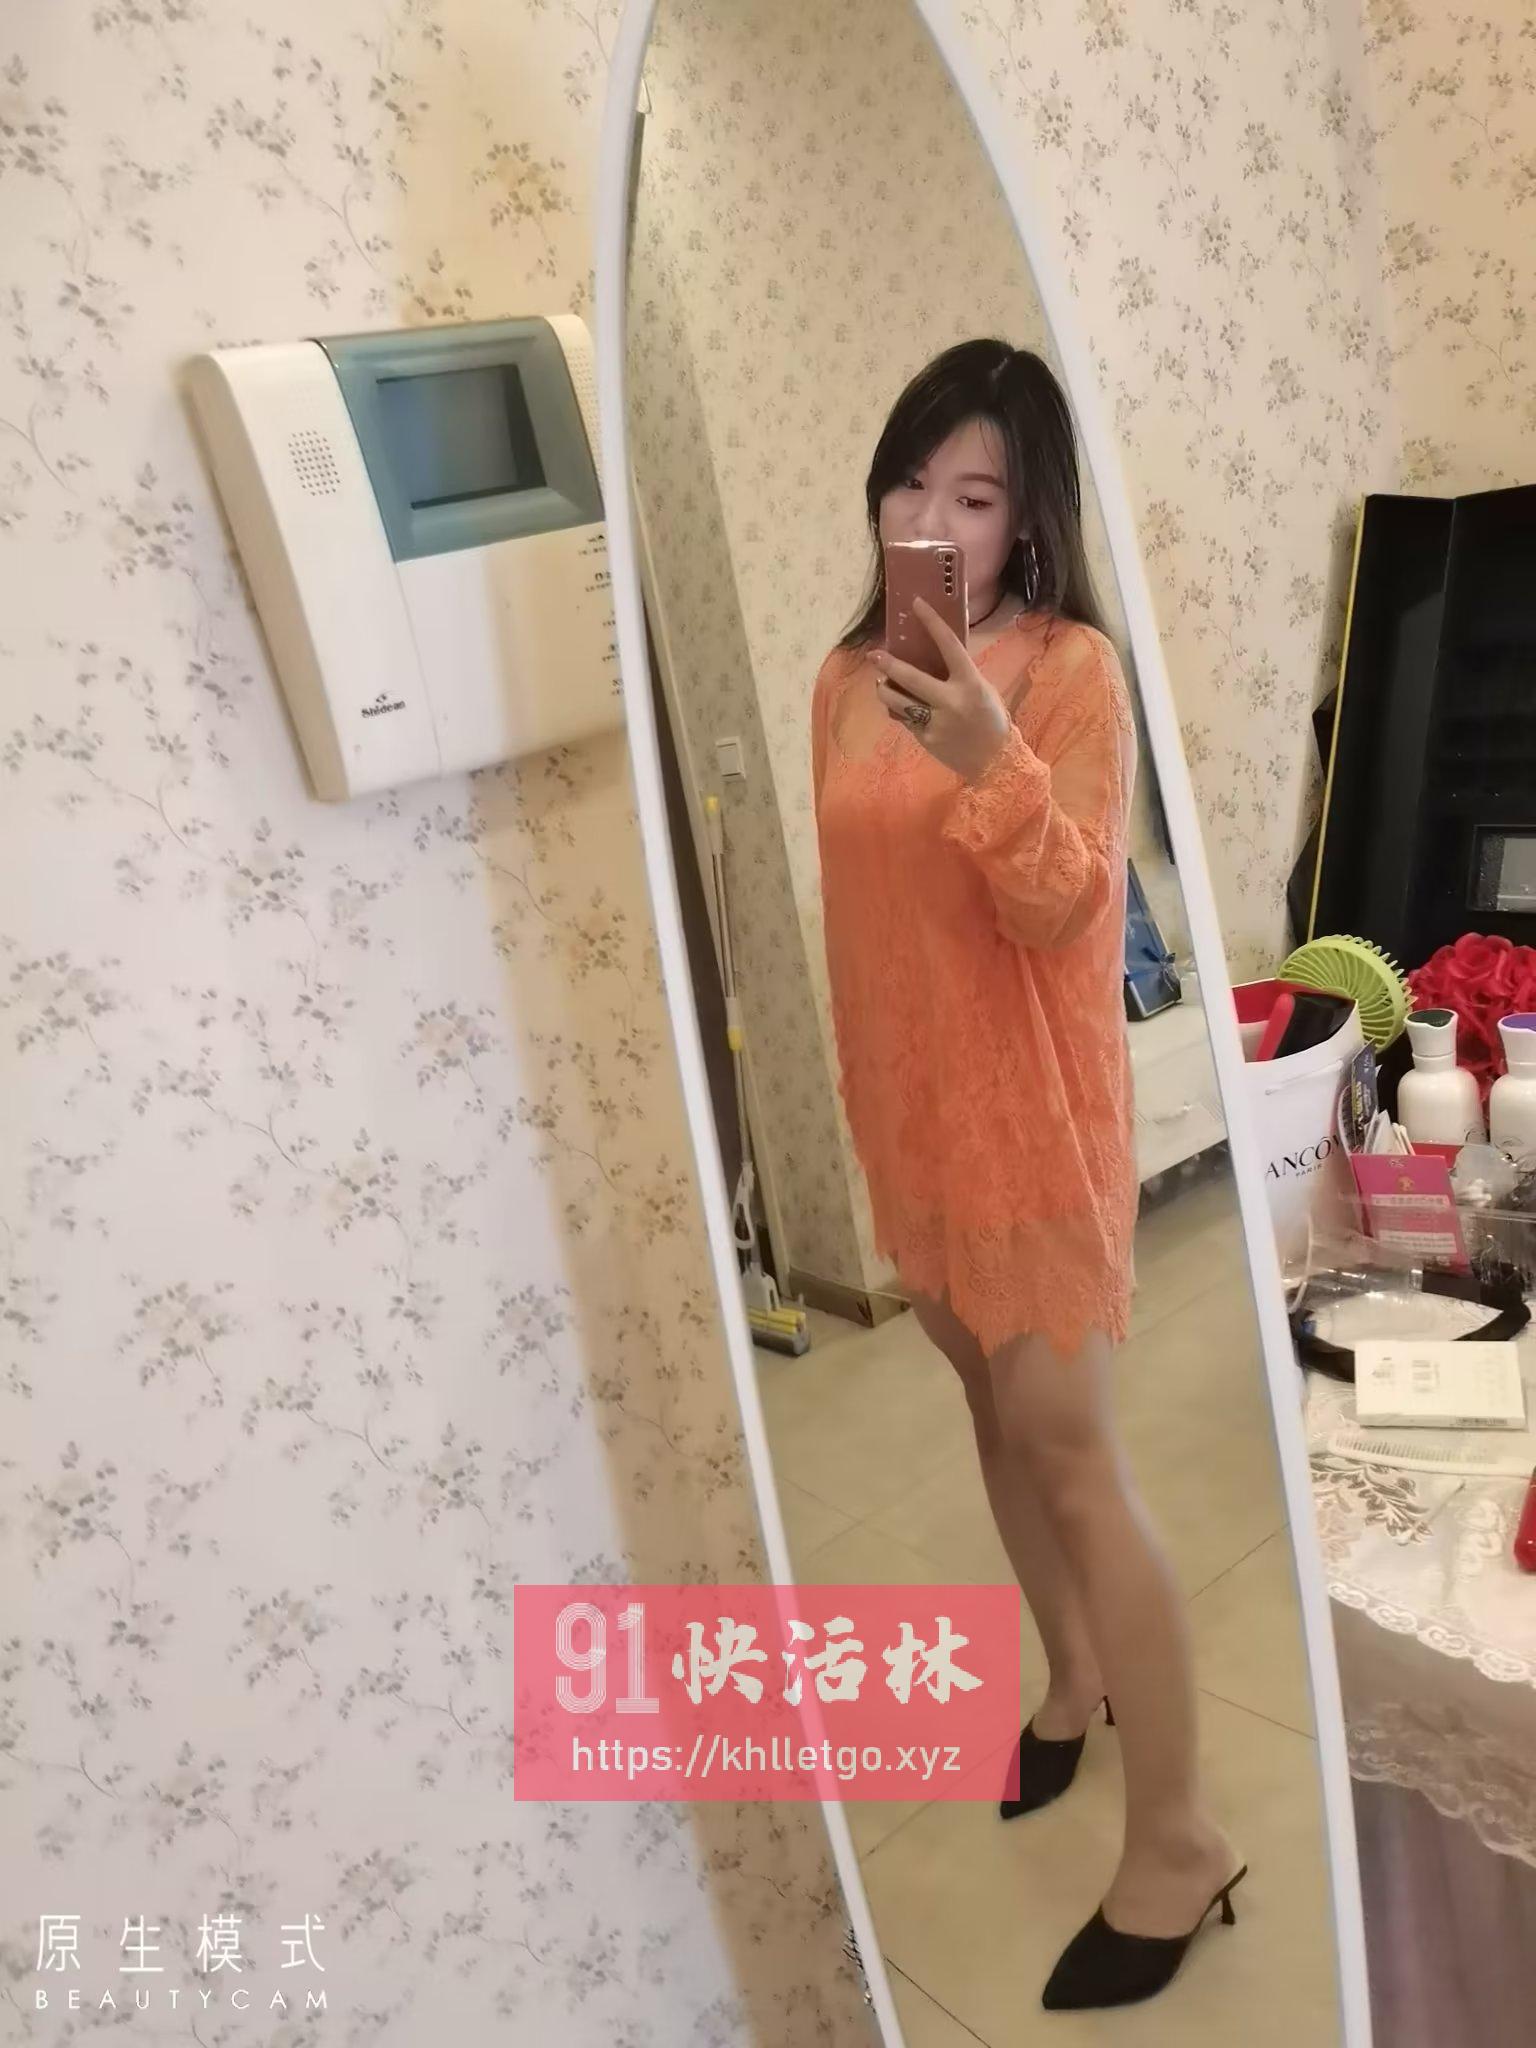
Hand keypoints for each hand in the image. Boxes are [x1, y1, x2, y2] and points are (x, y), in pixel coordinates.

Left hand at [870, 595, 1012, 782]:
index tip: (916, 604)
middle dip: (888, 664)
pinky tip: (896, 705)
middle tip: (873, 654)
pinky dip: (899, 710)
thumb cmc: (992, 720)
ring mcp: (936, 722)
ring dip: (885, 690)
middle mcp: (951, 701)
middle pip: (911, 677)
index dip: (931, 622)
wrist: (995, 761)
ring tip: (880, 683)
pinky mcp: (926, 739)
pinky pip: (906, 720)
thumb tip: (932, 655)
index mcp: (970, 682)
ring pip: (899, 702)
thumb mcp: (982, 690)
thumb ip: (959, 674)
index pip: (948, 644)